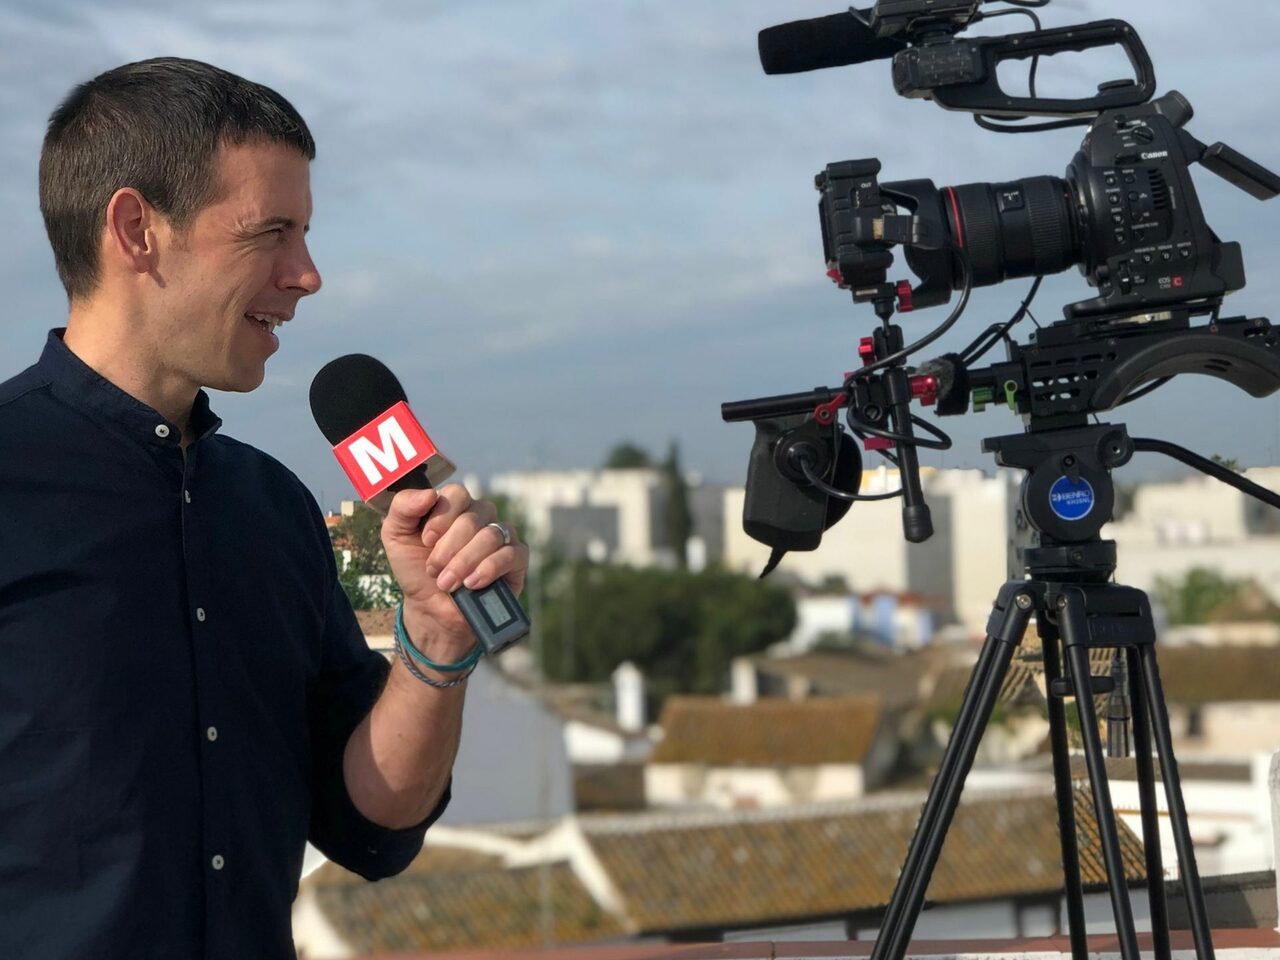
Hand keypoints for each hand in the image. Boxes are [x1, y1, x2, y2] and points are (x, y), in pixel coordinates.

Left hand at [380, 485, 527, 658]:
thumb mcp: (396, 537)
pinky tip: (472, 583)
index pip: (457, 493)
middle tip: (433, 570)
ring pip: (490, 536)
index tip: (426, 541)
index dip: (441, 517)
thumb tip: (430, 493)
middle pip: (472, 518)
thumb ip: (402, 507)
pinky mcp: (517, 559)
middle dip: (448, 549)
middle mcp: (482, 516)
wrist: (431, 610)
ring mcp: (502, 536)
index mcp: (456, 506)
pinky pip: (511, 554)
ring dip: (464, 562)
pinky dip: (488, 569)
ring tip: (447, 584)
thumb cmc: (416, 570)